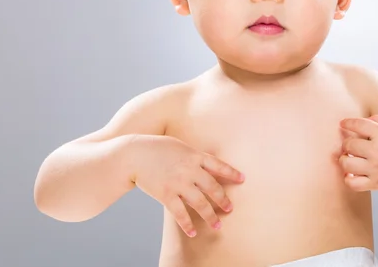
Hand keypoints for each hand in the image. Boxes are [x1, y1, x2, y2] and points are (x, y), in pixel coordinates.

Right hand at [128, 135, 244, 236]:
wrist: (134, 154)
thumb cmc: (156, 147)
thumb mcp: (179, 146)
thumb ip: (193, 155)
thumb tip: (206, 163)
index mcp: (194, 156)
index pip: (218, 165)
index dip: (231, 173)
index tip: (242, 179)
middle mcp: (190, 170)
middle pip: (212, 187)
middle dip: (223, 200)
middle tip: (230, 208)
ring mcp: (178, 183)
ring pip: (200, 203)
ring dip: (210, 215)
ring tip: (217, 225)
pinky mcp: (166, 194)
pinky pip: (180, 213)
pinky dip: (188, 224)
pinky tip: (193, 232)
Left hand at [338, 114, 377, 191]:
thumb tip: (358, 122)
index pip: (357, 125)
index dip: (347, 123)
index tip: (343, 123)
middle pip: (349, 144)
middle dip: (348, 143)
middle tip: (352, 144)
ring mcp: (377, 169)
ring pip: (346, 164)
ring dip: (344, 160)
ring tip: (350, 158)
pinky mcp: (377, 184)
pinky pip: (352, 183)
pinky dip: (348, 179)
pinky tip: (352, 173)